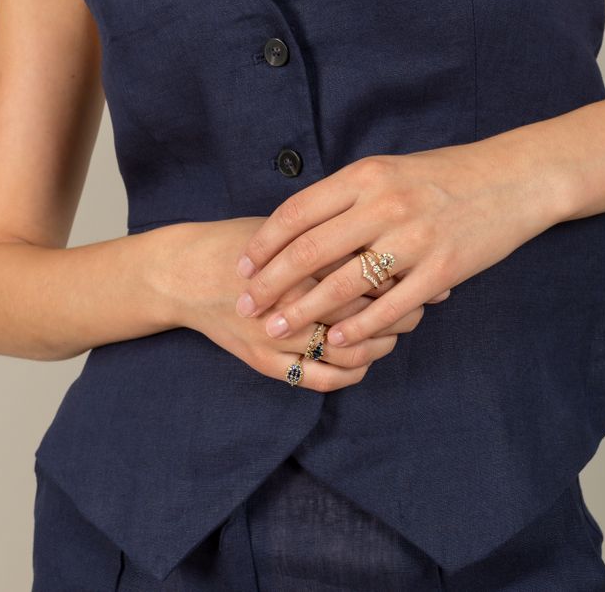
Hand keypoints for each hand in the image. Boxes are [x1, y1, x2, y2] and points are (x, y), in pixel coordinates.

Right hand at [147, 216, 424, 390]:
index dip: (400, 272)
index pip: (364, 269)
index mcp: (298, 257)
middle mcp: (289, 298)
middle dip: (400, 309)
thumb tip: (390, 236)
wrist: (183, 274)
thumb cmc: (240, 244)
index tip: (421, 267)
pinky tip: (364, 360)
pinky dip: (350, 373)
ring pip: (347, 351)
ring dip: (380, 344)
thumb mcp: (286, 226)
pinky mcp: (264, 362)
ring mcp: (276, 335)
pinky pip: (318, 378)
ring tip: (394, 331)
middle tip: (421, 302)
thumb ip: (333, 234)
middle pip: (363, 311)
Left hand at [233, 139, 562, 347]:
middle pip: (310, 250)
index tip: (242, 266)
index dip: (264, 244)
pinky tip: (334, 340)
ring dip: (304, 311)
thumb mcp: (389, 170)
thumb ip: (347, 194)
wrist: (512, 180)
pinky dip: (357, 327)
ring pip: (344, 284)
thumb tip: (300, 224)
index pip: (298, 212)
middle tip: (246, 305)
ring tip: (277, 330)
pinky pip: (389, 307)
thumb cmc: (444, 175)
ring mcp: (414, 239)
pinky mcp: (441, 271)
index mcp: (367, 175)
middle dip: (270, 282)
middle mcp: (385, 204)